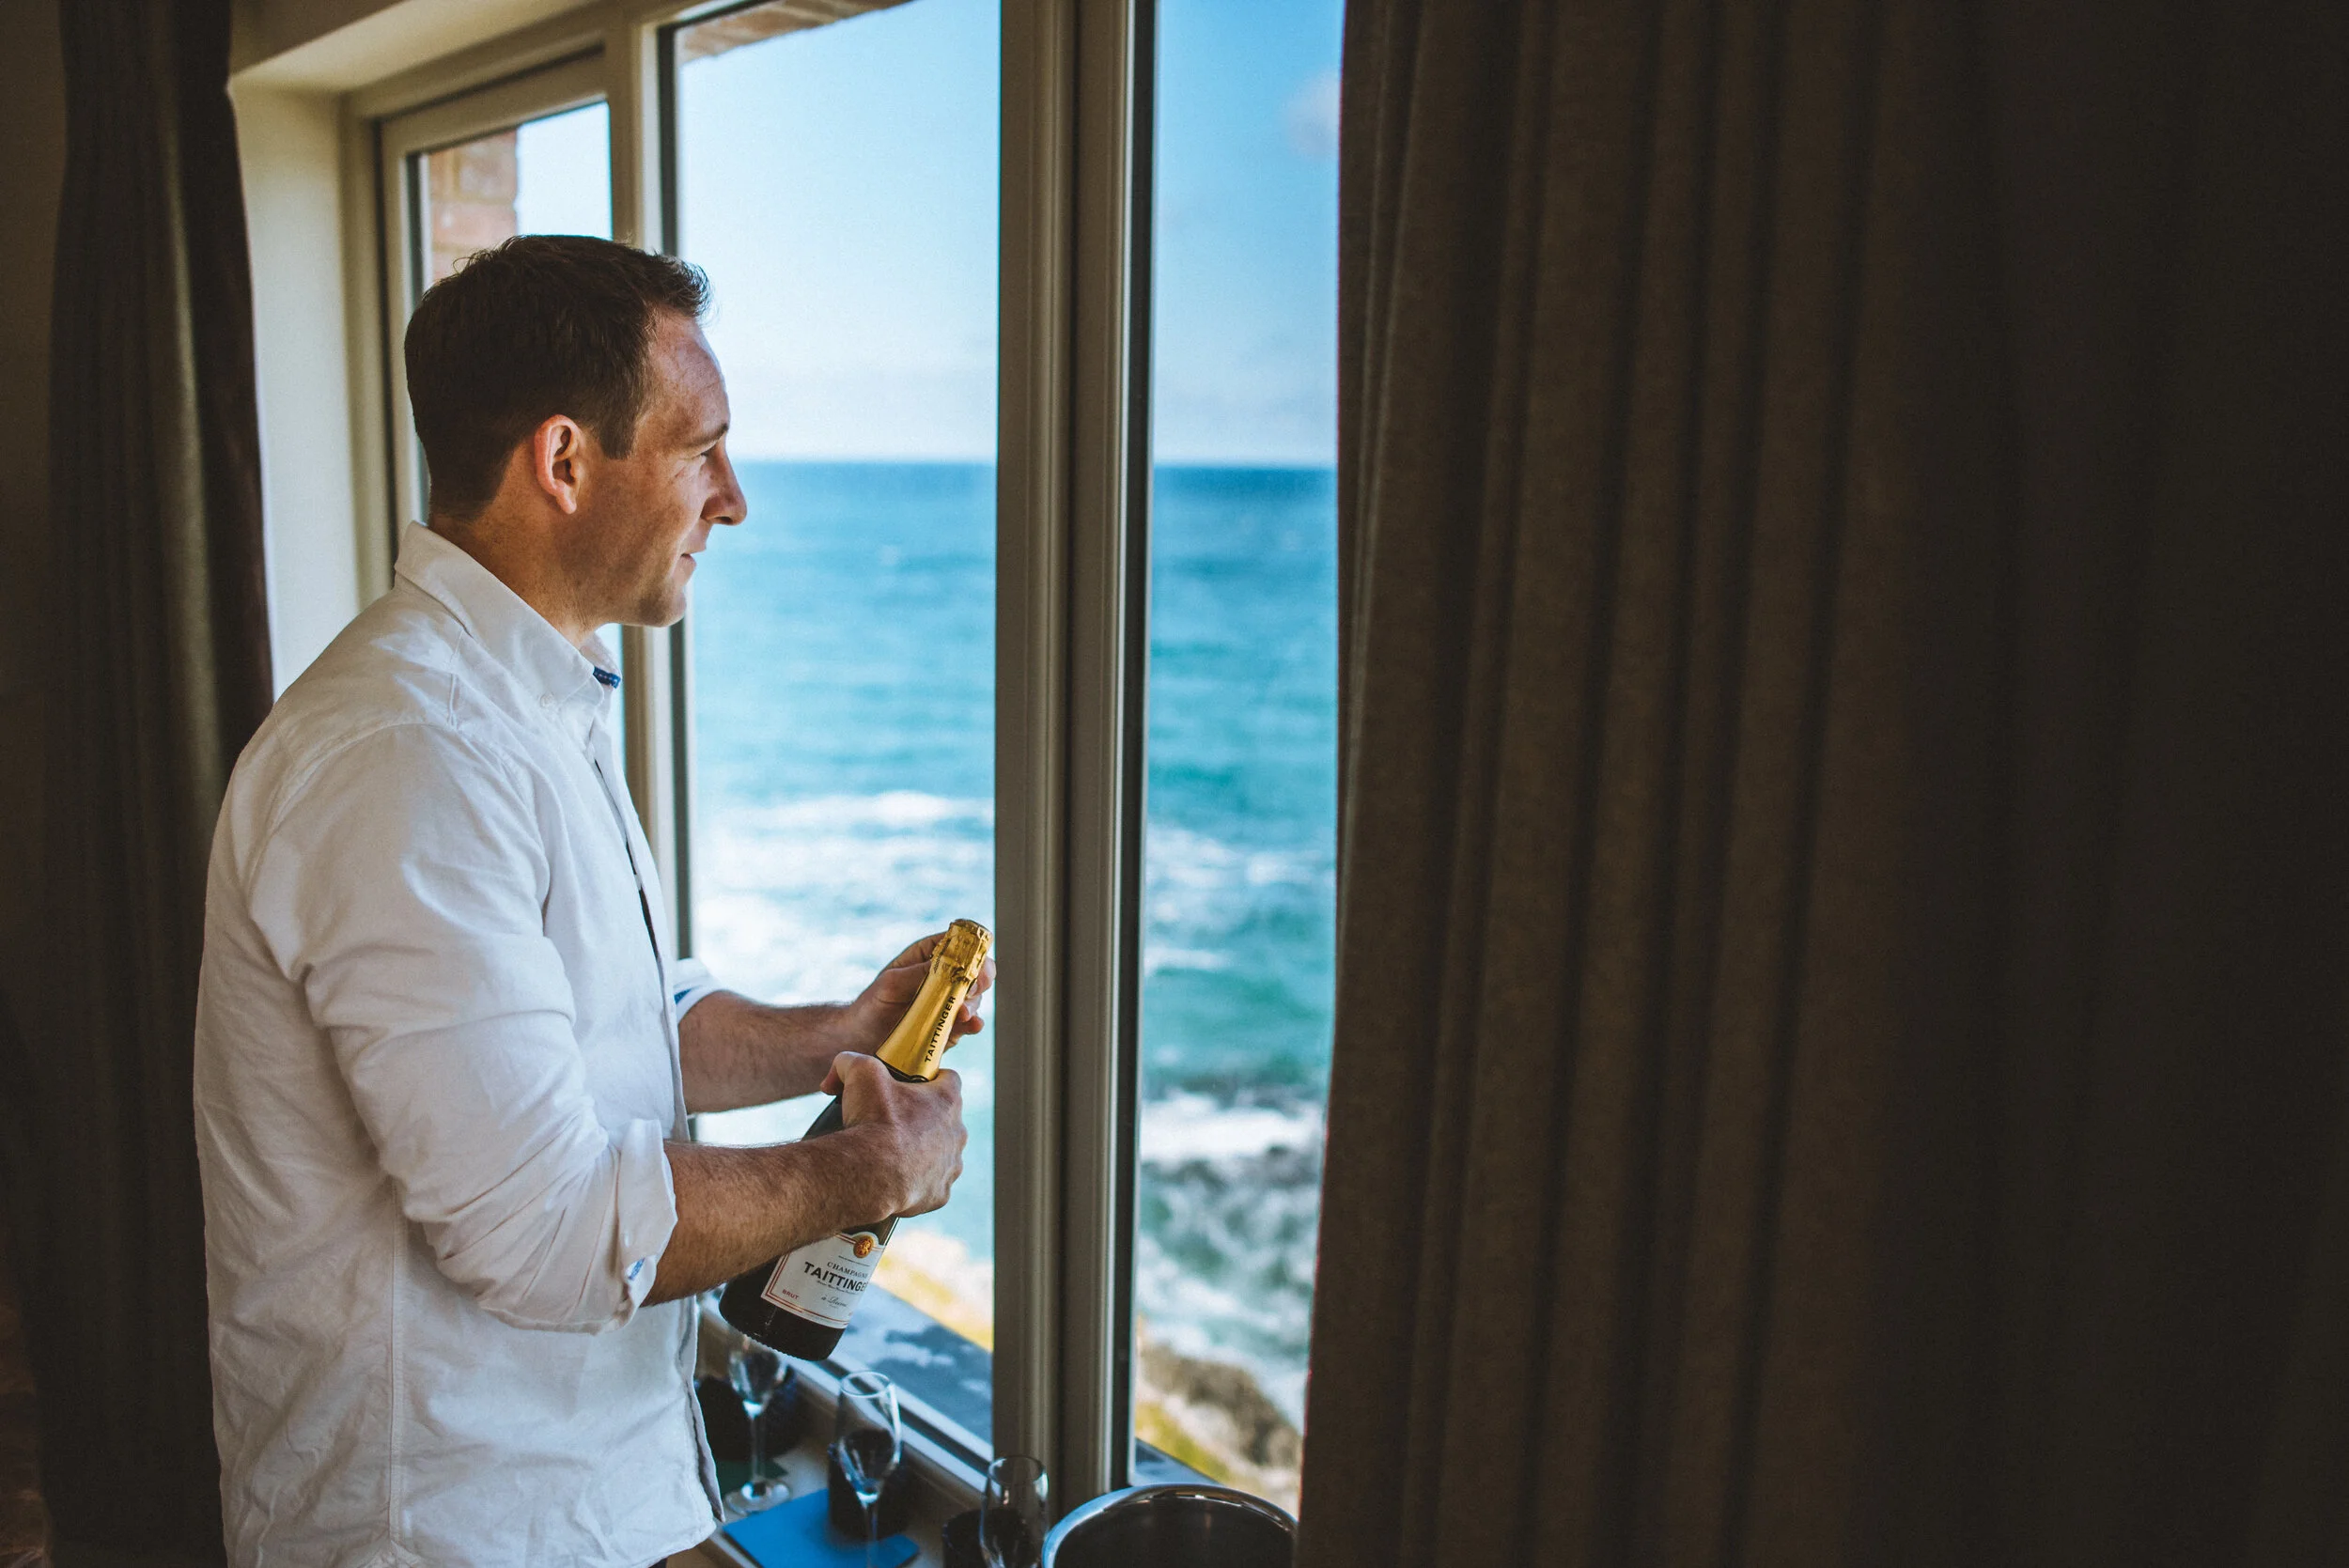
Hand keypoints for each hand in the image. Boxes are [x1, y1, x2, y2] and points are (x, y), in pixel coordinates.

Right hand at [824, 1053, 966, 1216]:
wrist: (870, 1174)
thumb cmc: (873, 1122)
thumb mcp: (859, 1073)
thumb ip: (850, 1061)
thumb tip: (837, 1073)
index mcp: (947, 1100)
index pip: (949, 1079)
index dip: (930, 1079)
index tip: (910, 1085)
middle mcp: (957, 1133)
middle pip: (944, 1119)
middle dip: (922, 1118)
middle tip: (892, 1121)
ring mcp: (951, 1166)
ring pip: (940, 1154)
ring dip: (922, 1152)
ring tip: (891, 1154)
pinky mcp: (940, 1194)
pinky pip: (931, 1185)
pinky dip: (915, 1182)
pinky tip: (895, 1180)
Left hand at [839, 929, 997, 1055]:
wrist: (862, 1040)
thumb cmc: (873, 1004)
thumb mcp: (891, 983)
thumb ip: (920, 972)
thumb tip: (951, 964)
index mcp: (930, 956)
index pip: (960, 942)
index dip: (973, 947)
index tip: (974, 959)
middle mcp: (945, 978)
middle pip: (977, 969)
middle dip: (980, 977)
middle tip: (973, 987)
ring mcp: (950, 1003)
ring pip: (976, 997)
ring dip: (974, 1003)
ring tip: (962, 1013)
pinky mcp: (951, 1027)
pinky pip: (970, 1024)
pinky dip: (974, 1023)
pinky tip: (972, 1024)